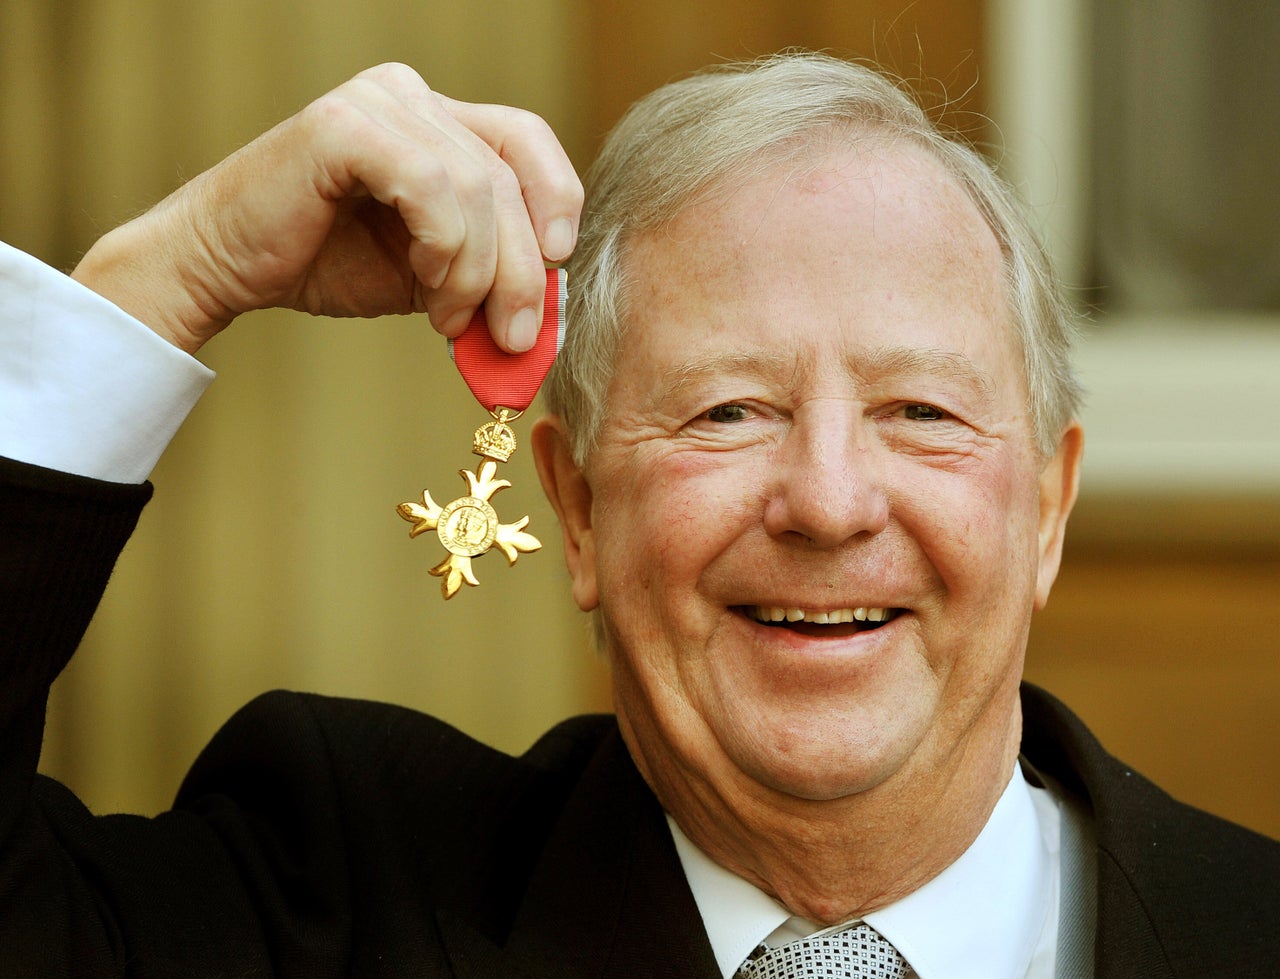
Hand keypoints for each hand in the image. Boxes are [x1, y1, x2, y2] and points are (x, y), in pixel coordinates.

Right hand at [72, 63, 582, 353]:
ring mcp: (377, 102)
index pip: (526, 139)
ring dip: (475, 271)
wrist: (225, 269)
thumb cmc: (324, 264)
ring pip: (477, 186)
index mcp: (436, 119)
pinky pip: (432, 186)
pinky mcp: (344, 125)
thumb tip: (552, 313)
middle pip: (508, 175)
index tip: (559, 263)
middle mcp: (410, 95)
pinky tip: (425, 284)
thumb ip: (488, 275)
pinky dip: (443, 246)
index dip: (557, 199)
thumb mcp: (432, 274)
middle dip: (522, 268)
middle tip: (511, 335)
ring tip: (449, 318)